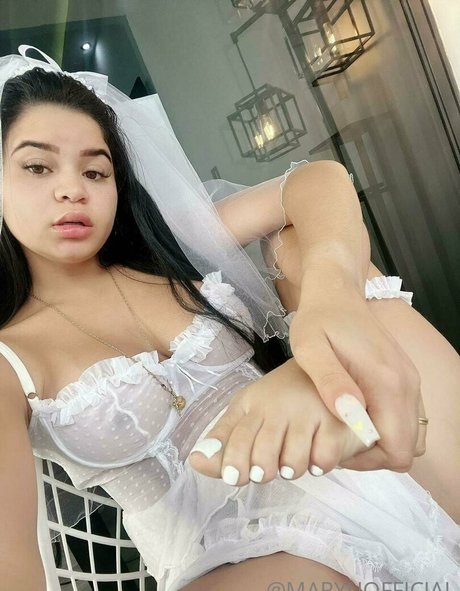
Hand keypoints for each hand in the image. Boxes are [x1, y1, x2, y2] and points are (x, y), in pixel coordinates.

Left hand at [187, 357, 369, 485]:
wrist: (326, 370)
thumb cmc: (280, 401)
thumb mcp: (248, 415)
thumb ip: (224, 442)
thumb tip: (194, 462)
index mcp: (251, 404)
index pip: (235, 438)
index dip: (233, 463)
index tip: (236, 478)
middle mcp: (277, 406)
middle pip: (262, 453)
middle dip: (262, 471)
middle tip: (267, 472)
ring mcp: (307, 411)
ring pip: (293, 462)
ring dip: (292, 469)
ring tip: (294, 460)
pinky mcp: (335, 420)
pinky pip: (323, 459)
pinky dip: (319, 465)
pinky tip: (317, 454)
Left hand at [289, 263, 424, 472]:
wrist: (337, 290)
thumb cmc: (318, 318)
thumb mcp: (310, 348)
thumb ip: (330, 382)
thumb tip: (350, 417)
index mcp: (387, 381)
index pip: (397, 449)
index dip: (368, 461)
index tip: (336, 450)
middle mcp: (408, 383)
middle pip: (409, 447)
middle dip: (373, 457)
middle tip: (336, 443)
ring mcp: (410, 379)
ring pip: (410, 434)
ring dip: (380, 443)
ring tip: (344, 431)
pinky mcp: (405, 376)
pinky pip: (406, 418)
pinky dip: (386, 428)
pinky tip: (355, 416)